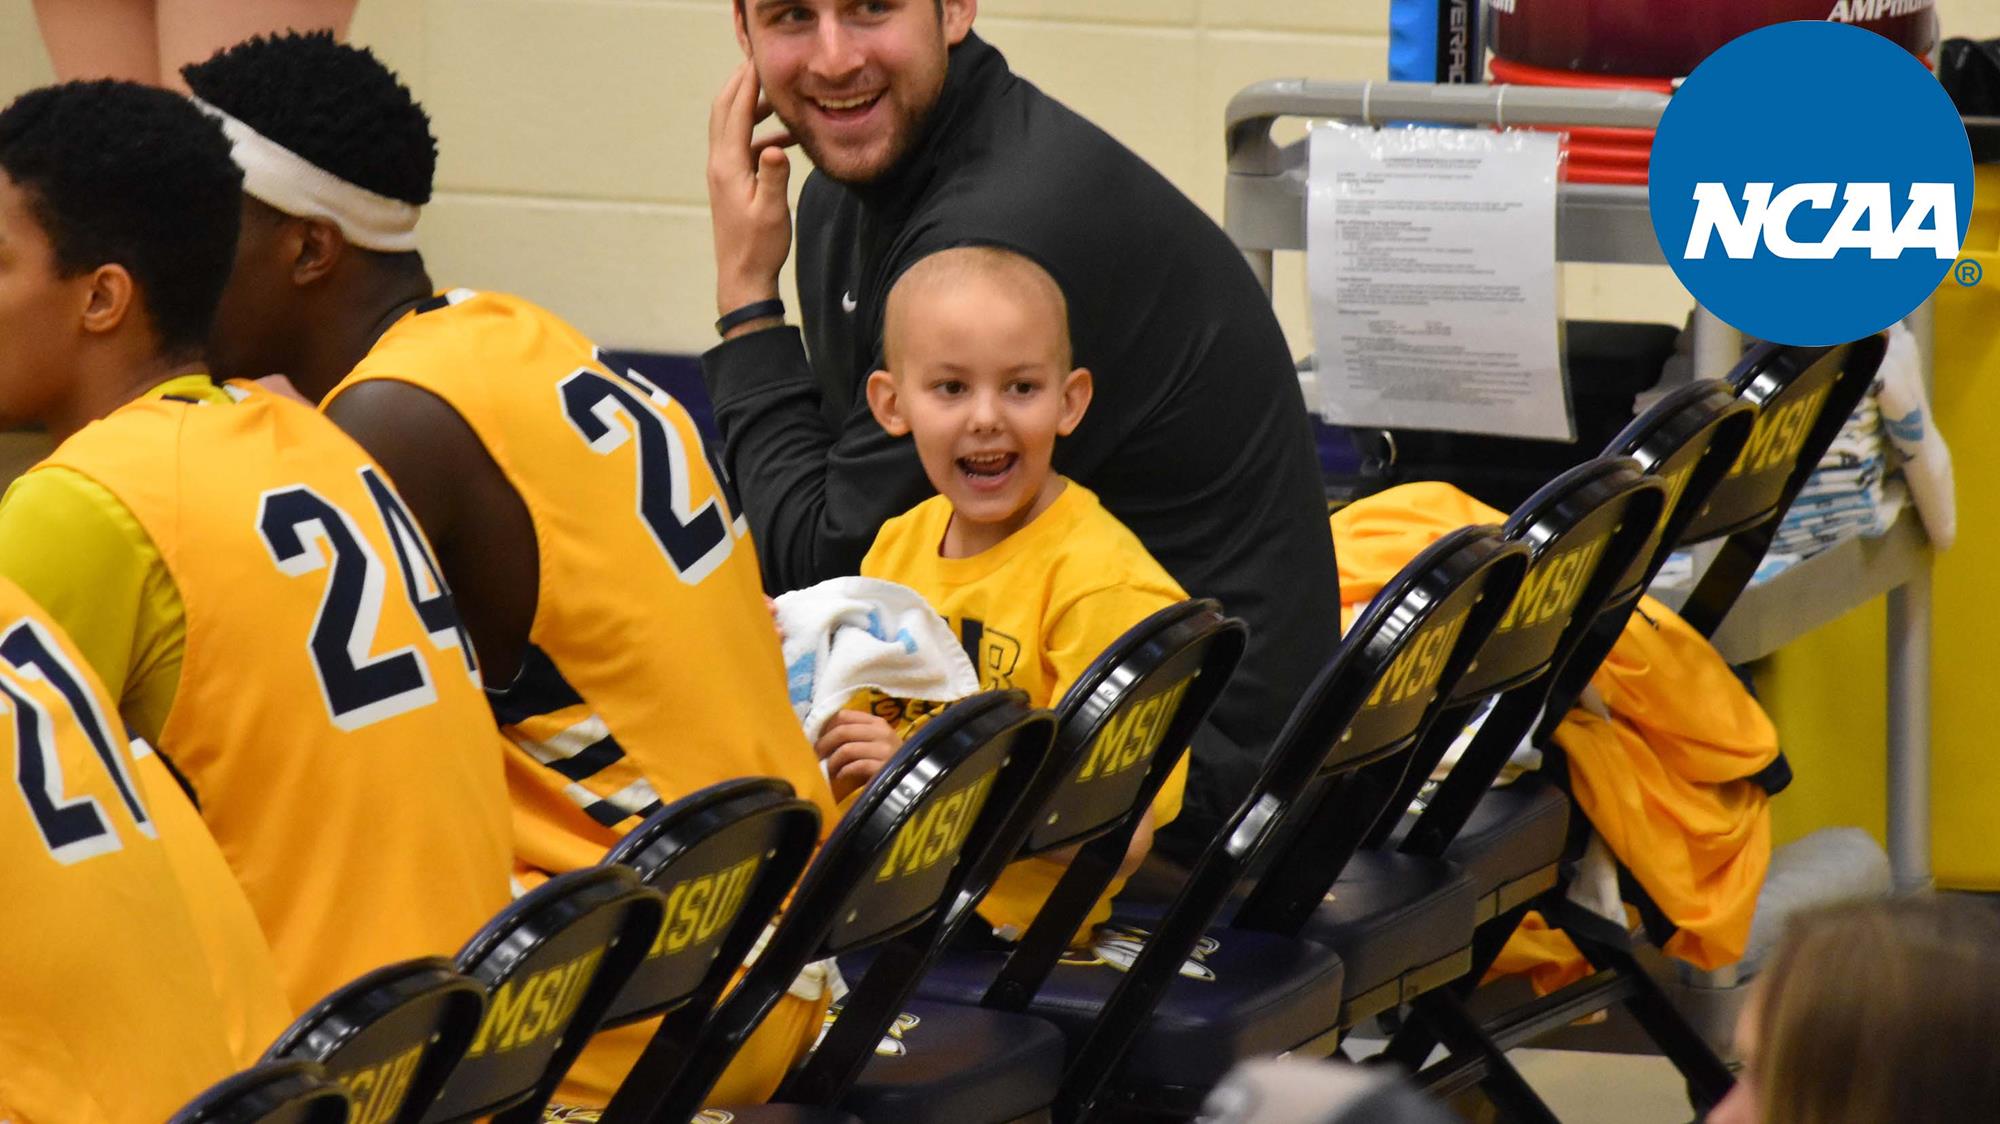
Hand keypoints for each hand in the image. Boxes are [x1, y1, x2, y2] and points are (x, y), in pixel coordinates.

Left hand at [708, 60, 795, 328]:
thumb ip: (775, 176)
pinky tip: (782, 142)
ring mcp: (722, 173)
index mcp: (728, 165)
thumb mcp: (773, 211)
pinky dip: (758, 134)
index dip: (748, 83)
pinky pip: (741, 147)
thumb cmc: (759, 247)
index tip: (760, 60)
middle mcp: (720, 164)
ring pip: (731, 127)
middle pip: (724, 111)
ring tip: (776, 97)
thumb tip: (777, 148)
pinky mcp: (730, 183)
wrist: (741, 277)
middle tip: (759, 64)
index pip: (736, 111)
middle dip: (740, 84)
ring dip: (749, 107)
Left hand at [815, 710, 902, 801]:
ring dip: (832, 761)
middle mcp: (881, 732)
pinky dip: (844, 771)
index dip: (826, 727)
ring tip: (829, 769)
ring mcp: (885, 750)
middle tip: (816, 755)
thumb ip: (854, 734)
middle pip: (843, 731)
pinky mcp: (884, 768)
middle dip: (824, 744)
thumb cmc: (886, 760)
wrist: (910, 779)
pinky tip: (841, 776)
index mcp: (876, 722)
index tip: (818, 739)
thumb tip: (822, 736)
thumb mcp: (873, 741)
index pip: (844, 715)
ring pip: (847, 749)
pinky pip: (856, 766)